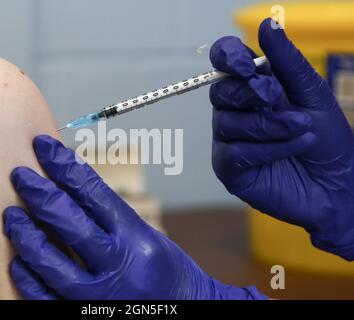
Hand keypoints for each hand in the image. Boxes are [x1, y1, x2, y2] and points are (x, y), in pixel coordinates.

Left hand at [4, 135, 265, 299]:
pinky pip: (46, 299)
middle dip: (39, 192)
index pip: (92, 191)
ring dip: (26, 234)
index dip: (64, 165)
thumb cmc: (168, 272)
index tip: (45, 147)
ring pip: (50, 261)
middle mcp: (118, 263)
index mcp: (136, 236)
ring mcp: (100, 294)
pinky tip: (18, 261)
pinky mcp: (85, 314)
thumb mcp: (149, 237)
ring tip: (12, 214)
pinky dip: (29, 279)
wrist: (190, 310)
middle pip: (68, 221)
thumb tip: (72, 188)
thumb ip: (112, 217)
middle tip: (21, 175)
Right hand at [210, 18, 353, 259]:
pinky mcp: (229, 168)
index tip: (245, 65)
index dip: (227, 57)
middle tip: (280, 99)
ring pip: (226, 122)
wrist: (338, 184)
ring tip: (302, 129)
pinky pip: (235, 151)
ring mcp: (229, 140)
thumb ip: (286, 62)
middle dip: (251, 94)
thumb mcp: (312, 94)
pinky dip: (268, 148)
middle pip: (220, 91)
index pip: (224, 63)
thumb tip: (266, 24)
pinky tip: (295, 147)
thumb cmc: (328, 139)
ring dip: (268, 124)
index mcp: (252, 88)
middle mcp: (235, 112)